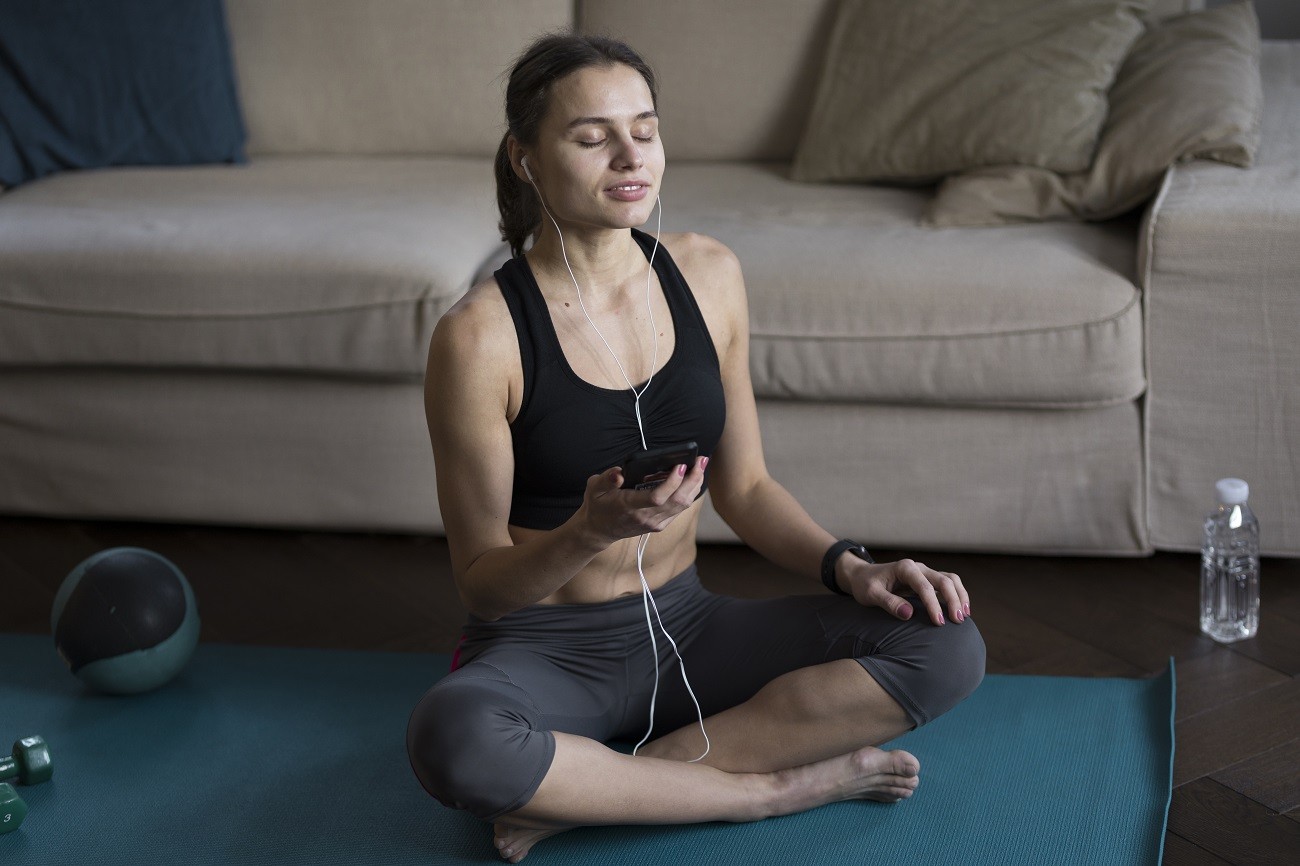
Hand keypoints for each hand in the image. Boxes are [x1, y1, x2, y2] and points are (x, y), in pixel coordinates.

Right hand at [578, 456, 707, 544]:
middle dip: (692, 479)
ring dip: (695, 484)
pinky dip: (689, 493)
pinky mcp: (660, 524)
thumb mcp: (595, 489)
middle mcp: (646, 517)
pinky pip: (680, 508)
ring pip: (682, 505)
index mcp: (630, 507)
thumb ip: (606, 479)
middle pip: (677, 500)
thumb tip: (618, 473)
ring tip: (701, 465)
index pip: (657, 497)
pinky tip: (693, 479)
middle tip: (701, 460)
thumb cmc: (598, 506)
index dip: (672, 482)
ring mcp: (655, 523)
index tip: (680, 465)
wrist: (599, 530)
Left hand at [842, 557, 970, 625]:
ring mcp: (924, 572)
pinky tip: (960, 609)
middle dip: (953, 600)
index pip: (925, 586)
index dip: (933, 604)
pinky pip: (947, 583)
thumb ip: (888, 602)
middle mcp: (918, 567)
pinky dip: (957, 594)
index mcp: (904, 568)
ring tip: (964, 615)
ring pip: (950, 579)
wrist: (863, 576)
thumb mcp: (870, 594)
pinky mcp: (927, 579)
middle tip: (957, 621)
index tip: (938, 623)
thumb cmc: (866, 585)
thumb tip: (908, 614)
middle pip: (944, 580)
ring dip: (960, 596)